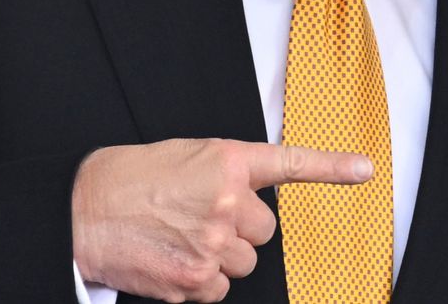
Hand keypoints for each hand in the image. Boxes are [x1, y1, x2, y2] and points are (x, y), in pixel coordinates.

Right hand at [71, 138, 370, 302]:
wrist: (81, 211)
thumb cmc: (130, 180)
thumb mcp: (187, 159)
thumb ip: (227, 176)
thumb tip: (248, 203)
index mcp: (228, 162)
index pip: (291, 163)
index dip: (333, 167)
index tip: (365, 169)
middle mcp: (228, 201)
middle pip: (263, 232)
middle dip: (238, 230)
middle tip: (199, 219)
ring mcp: (214, 242)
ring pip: (243, 263)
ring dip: (219, 258)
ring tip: (179, 239)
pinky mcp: (196, 279)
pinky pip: (219, 290)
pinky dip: (200, 283)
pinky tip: (172, 261)